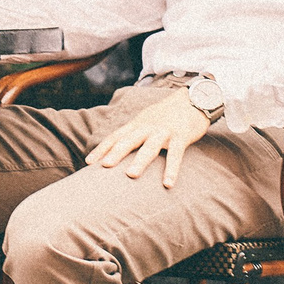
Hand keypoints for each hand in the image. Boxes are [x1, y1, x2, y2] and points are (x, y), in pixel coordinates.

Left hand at [84, 89, 212, 188]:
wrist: (194, 99)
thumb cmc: (167, 115)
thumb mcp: (146, 121)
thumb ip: (133, 133)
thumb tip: (116, 150)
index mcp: (137, 124)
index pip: (116, 136)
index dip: (102, 148)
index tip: (89, 162)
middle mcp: (147, 127)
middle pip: (129, 140)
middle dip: (115, 153)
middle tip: (104, 167)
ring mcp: (164, 131)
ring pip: (150, 146)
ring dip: (140, 161)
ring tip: (131, 175)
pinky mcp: (181, 136)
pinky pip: (176, 154)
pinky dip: (171, 169)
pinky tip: (168, 183)